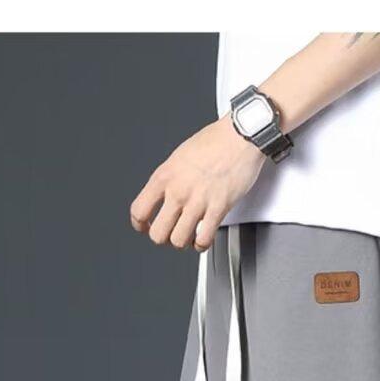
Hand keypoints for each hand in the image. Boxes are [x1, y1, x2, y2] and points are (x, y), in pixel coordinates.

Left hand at [130, 115, 264, 251]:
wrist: (241, 135)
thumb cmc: (215, 141)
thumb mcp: (179, 157)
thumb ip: (169, 179)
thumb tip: (164, 195)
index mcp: (164, 176)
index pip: (138, 211)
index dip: (140, 225)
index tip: (146, 226)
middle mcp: (178, 191)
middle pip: (157, 234)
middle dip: (163, 238)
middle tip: (170, 233)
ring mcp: (197, 201)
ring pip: (179, 241)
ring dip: (183, 243)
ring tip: (188, 235)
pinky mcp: (217, 209)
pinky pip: (203, 240)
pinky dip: (202, 244)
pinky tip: (203, 237)